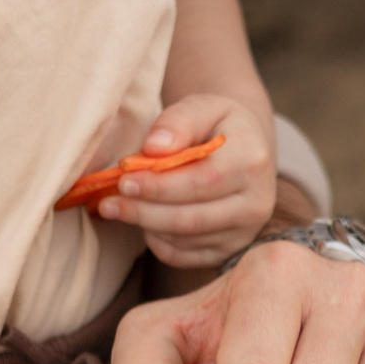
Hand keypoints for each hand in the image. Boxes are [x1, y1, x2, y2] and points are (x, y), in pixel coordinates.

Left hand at [98, 97, 277, 269]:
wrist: (247, 148)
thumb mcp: (202, 106)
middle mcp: (256, 202)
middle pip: (190, 218)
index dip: (158, 185)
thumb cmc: (217, 125)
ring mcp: (245, 232)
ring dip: (145, 226)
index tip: (123, 179)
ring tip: (117, 208)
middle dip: (143, 211)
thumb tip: (153, 149)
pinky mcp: (230, 251)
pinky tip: (145, 222)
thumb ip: (177, 122)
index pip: (200, 181)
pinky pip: (185, 257)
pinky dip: (158, 242)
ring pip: (184, 240)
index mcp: (252, 161)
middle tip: (108, 203)